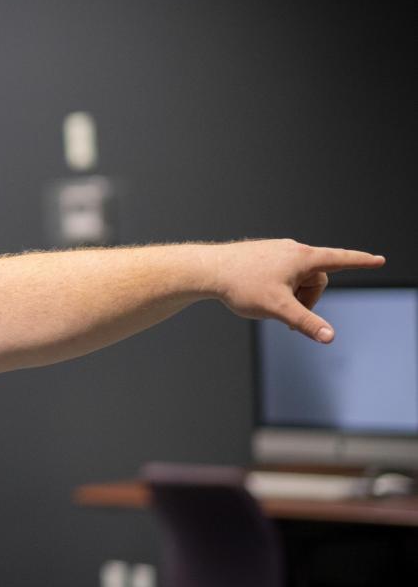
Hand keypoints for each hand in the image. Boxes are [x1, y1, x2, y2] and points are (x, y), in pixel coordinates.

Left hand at [211, 239, 384, 342]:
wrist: (207, 270)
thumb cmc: (242, 285)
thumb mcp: (278, 308)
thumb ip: (306, 323)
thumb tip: (330, 337)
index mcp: (302, 258)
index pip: (340, 260)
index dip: (361, 262)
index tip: (379, 260)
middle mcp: (292, 250)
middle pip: (316, 280)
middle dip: (306, 301)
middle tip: (285, 317)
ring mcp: (277, 251)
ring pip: (297, 280)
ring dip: (291, 297)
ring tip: (267, 304)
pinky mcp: (263, 255)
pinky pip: (282, 276)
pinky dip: (279, 290)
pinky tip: (257, 295)